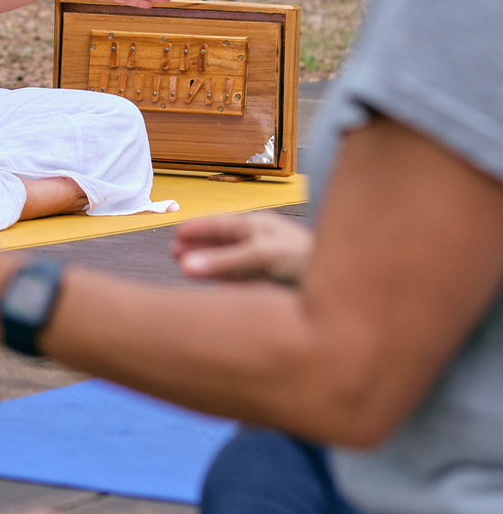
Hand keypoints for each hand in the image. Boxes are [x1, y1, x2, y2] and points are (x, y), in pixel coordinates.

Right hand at [171, 211, 313, 284]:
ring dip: (209, 264)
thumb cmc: (304, 259)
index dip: (197, 229)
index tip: (176, 233)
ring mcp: (266, 262)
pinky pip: (243, 280)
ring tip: (187, 268)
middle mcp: (260, 241)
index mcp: (257, 225)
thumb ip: (223, 263)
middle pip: (222, 242)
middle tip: (174, 252)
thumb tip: (185, 266)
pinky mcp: (272, 282)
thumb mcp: (259, 256)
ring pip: (229, 261)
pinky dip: (228, 282)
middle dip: (198, 246)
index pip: (219, 224)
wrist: (339, 286)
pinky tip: (219, 288)